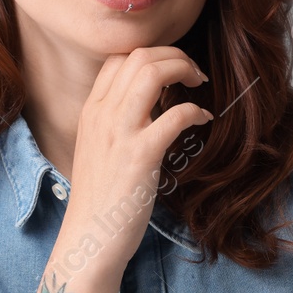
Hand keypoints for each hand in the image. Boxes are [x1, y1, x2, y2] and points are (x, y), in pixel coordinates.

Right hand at [65, 45, 210, 270]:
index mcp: (91, 111)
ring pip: (153, 72)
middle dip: (173, 54)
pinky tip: (203, 119)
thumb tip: (147, 108)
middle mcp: (102, 115)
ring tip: (199, 82)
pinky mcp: (141, 155)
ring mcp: (120, 133)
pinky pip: (176, 114)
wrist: (89, 238)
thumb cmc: (100, 200)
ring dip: (184, 69)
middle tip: (192, 72)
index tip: (171, 69)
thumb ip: (114, 124)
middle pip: (139, 56)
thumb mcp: (97, 150)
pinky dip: (195, 110)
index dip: (150, 53)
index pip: (117, 58)